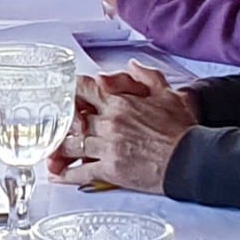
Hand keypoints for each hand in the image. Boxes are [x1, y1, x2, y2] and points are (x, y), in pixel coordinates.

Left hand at [48, 62, 195, 193]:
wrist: (190, 158)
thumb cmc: (181, 129)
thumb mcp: (168, 94)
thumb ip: (147, 76)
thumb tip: (133, 64)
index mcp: (120, 102)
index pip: (86, 90)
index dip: (71, 90)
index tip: (63, 92)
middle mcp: (110, 123)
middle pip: (74, 119)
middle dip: (61, 122)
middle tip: (52, 124)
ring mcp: (108, 147)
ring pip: (73, 145)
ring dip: (59, 148)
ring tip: (50, 152)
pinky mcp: (111, 170)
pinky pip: (82, 172)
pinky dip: (66, 174)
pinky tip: (58, 175)